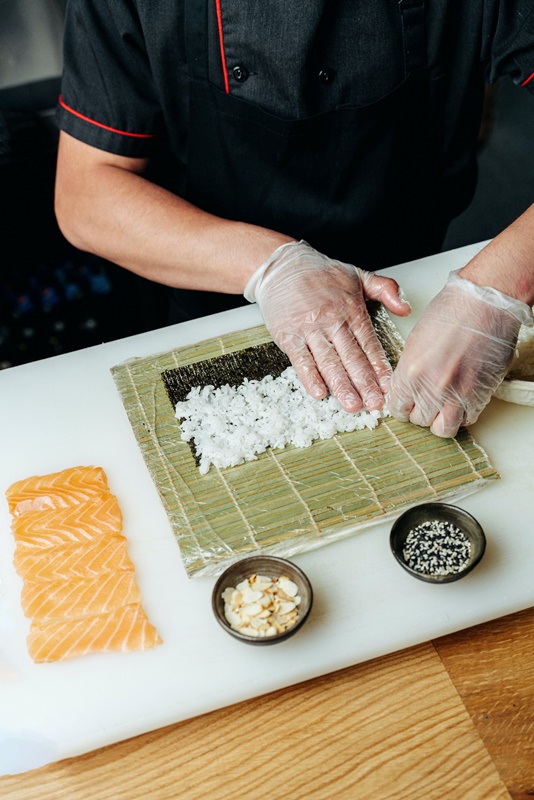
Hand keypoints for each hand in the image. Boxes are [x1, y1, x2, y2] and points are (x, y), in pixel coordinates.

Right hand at [244, 240, 410, 411]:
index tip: (390, 386)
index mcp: (351, 309)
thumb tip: (406, 308)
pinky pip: (300, 359)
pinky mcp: (288, 335)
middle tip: (375, 404)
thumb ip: (386, 290)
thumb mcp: (357, 275)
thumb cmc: (319, 272)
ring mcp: (309, 329)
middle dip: (365, 383)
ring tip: (352, 404)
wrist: (281, 265)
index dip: (380, 367)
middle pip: (352, 357)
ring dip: (341, 385)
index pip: (369, 343)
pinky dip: (309, 377)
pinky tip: (319, 392)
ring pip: (328, 361)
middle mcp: (332, 320)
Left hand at [386, 271, 533, 437]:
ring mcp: (458, 394)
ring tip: (443, 406)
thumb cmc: (453, 311)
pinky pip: (467, 420)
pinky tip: (462, 401)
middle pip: (418, 420)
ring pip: (442, 428)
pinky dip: (463, 414)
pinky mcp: (480, 396)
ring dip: (441, 419)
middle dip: (420, 411)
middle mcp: (432, 387)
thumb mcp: (416, 340)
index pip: (396, 407)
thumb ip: (409, 369)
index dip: (401, 406)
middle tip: (426, 400)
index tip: (405, 403)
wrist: (485, 303)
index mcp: (411, 371)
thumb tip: (407, 388)